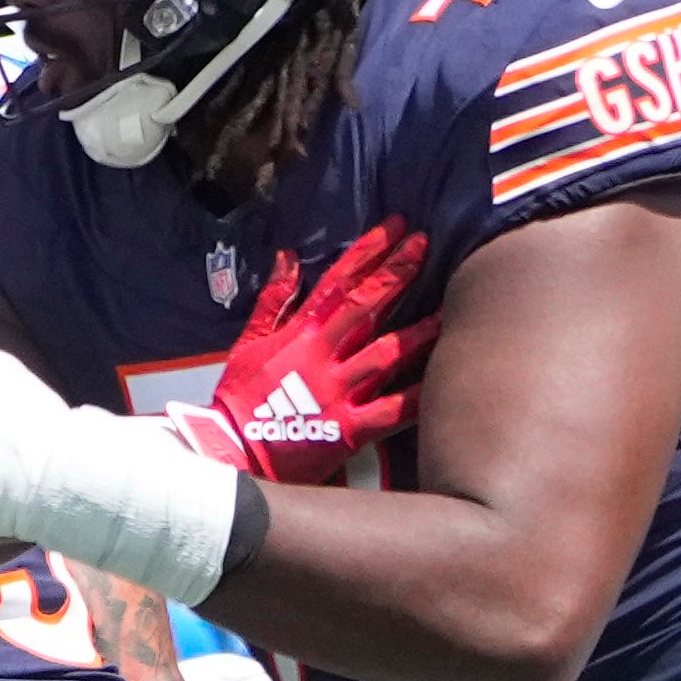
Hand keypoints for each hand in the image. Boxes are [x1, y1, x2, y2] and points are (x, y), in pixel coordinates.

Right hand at [171, 216, 436, 484]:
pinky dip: (416, 398)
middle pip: (365, 307)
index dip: (367, 252)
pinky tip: (441, 383)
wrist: (232, 454)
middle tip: (424, 245)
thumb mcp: (248, 343)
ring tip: (448, 309)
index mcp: (299, 334)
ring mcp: (337, 392)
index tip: (393, 227)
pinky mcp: (347, 430)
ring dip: (417, 331)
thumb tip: (288, 256)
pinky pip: (389, 412)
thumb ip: (272, 300)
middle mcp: (322, 357)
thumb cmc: (239, 398)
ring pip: (385, 355)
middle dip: (396, 273)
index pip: (337, 282)